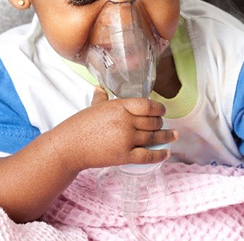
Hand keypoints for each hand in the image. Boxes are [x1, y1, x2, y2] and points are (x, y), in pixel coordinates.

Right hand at [58, 87, 177, 171]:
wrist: (69, 146)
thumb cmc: (79, 124)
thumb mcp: (93, 107)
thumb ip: (101, 97)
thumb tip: (100, 87)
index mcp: (119, 106)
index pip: (147, 105)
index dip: (158, 108)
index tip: (162, 110)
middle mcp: (126, 121)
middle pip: (152, 121)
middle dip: (161, 123)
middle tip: (164, 124)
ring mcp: (126, 139)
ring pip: (153, 137)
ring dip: (166, 137)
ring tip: (174, 136)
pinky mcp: (124, 155)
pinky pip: (147, 155)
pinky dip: (159, 154)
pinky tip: (166, 153)